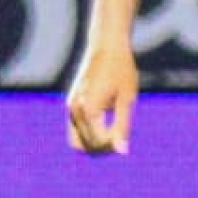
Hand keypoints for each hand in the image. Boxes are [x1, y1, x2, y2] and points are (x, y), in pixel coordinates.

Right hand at [66, 39, 138, 153]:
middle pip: (84, 147)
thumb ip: (122, 126)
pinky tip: (107, 127)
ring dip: (94, 144)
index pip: (97, 143)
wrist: (106, 46)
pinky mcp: (72, 104)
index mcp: (88, 109)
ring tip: (115, 135)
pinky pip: (76, 130)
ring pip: (77, 141)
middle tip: (121, 139)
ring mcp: (70, 107)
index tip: (126, 137)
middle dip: (102, 149)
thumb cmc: (121, 69)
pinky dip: (89, 135)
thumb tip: (122, 152)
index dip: (113, 146)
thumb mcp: (127, 98)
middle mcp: (75, 110)